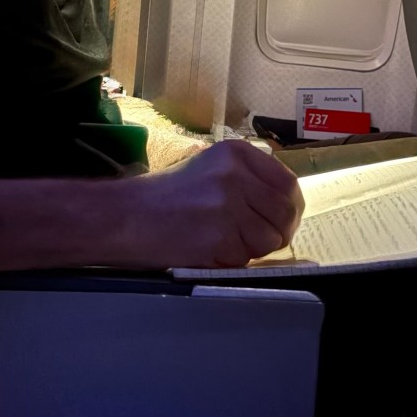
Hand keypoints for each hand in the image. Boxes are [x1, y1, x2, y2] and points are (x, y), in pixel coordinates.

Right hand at [117, 138, 304, 268]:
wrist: (126, 216)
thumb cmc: (167, 195)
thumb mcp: (211, 167)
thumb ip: (248, 178)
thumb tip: (286, 203)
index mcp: (237, 154)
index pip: (287, 184)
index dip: (291, 208)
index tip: (284, 220)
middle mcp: (235, 176)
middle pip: (285, 213)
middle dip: (277, 232)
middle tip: (258, 240)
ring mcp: (227, 206)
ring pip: (268, 240)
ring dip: (251, 249)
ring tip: (222, 240)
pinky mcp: (218, 238)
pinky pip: (243, 259)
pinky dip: (229, 261)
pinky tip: (207, 249)